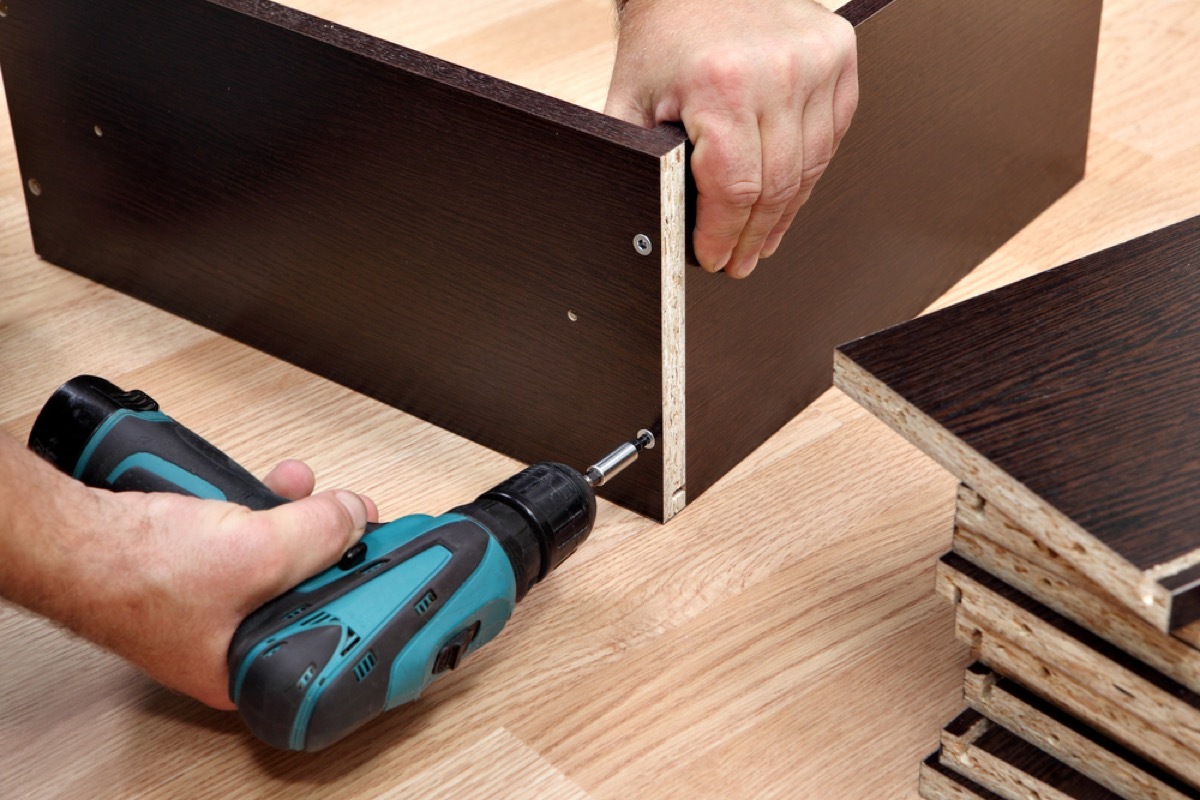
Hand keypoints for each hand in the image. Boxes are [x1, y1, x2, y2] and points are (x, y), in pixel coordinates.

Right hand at [0, 432, 376, 709]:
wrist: (73, 536)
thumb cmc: (134, 573)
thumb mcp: (255, 553)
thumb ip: (319, 535)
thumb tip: (357, 515)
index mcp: (245, 668)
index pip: (327, 636)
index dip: (362, 596)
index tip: (395, 564)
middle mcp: (233, 641)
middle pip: (310, 589)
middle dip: (332, 544)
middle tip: (357, 518)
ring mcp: (217, 599)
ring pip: (283, 554)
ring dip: (302, 515)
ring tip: (307, 489)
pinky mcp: (203, 561)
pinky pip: (253, 532)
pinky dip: (267, 504)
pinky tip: (276, 482)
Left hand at [606, 0, 858, 277]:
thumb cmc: (664, 32)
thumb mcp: (631, 99)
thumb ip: (638, 161)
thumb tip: (643, 225)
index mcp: (720, 85)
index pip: (734, 188)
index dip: (724, 235)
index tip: (715, 259)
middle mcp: (776, 71)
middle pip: (775, 186)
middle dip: (753, 234)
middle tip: (740, 262)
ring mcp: (815, 60)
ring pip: (810, 166)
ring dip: (786, 212)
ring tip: (763, 238)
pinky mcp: (838, 53)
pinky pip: (832, 134)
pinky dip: (810, 170)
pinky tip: (789, 194)